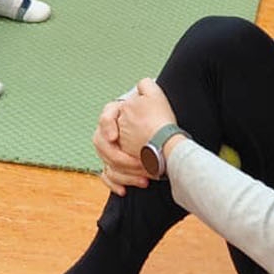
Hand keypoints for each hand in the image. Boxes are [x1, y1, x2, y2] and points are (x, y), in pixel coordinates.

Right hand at [93, 79, 180, 194]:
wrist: (172, 147)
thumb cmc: (163, 124)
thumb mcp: (157, 99)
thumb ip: (146, 86)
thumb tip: (140, 82)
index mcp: (118, 115)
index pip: (105, 116)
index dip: (107, 125)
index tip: (115, 137)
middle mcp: (111, 133)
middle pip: (101, 145)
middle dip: (119, 157)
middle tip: (139, 164)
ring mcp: (113, 151)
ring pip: (106, 163)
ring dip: (123, 173)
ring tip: (144, 179)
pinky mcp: (117, 167)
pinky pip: (107, 176)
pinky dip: (114, 184)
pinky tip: (124, 191)